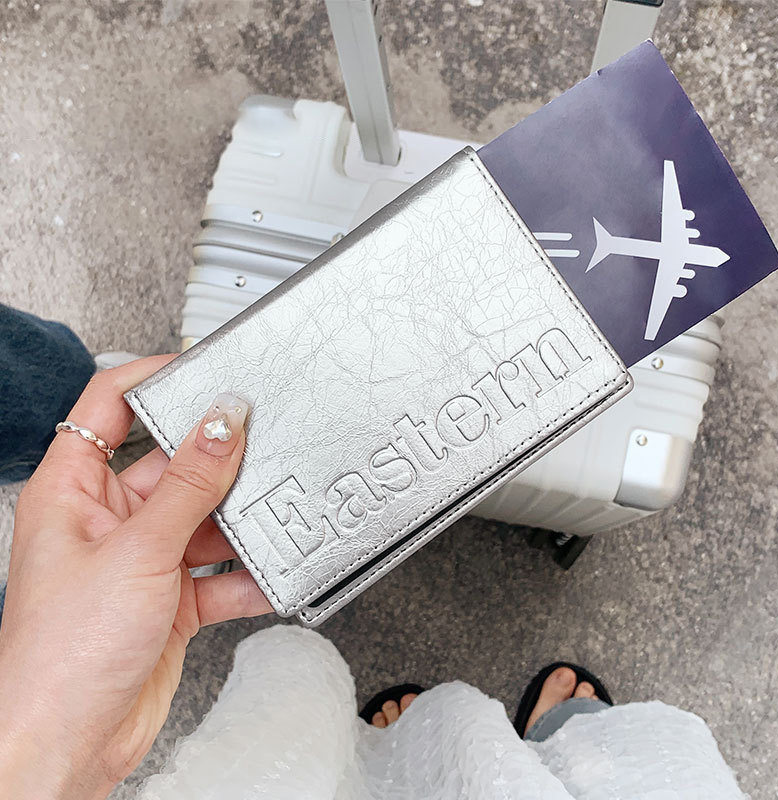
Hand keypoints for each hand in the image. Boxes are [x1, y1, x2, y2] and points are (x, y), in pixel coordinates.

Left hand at [0, 356, 271, 798]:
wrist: (66, 748)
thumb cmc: (61, 656)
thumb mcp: (138, 551)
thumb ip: (190, 484)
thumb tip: (223, 422)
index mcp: (73, 491)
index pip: (109, 406)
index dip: (154, 377)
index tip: (206, 368)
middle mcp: (108, 520)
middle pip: (173, 464)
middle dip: (217, 461)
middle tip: (263, 443)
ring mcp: (142, 560)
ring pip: (203, 518)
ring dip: (239, 523)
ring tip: (273, 514)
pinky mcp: (170, 600)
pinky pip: (220, 573)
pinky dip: (247, 576)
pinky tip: (271, 575)